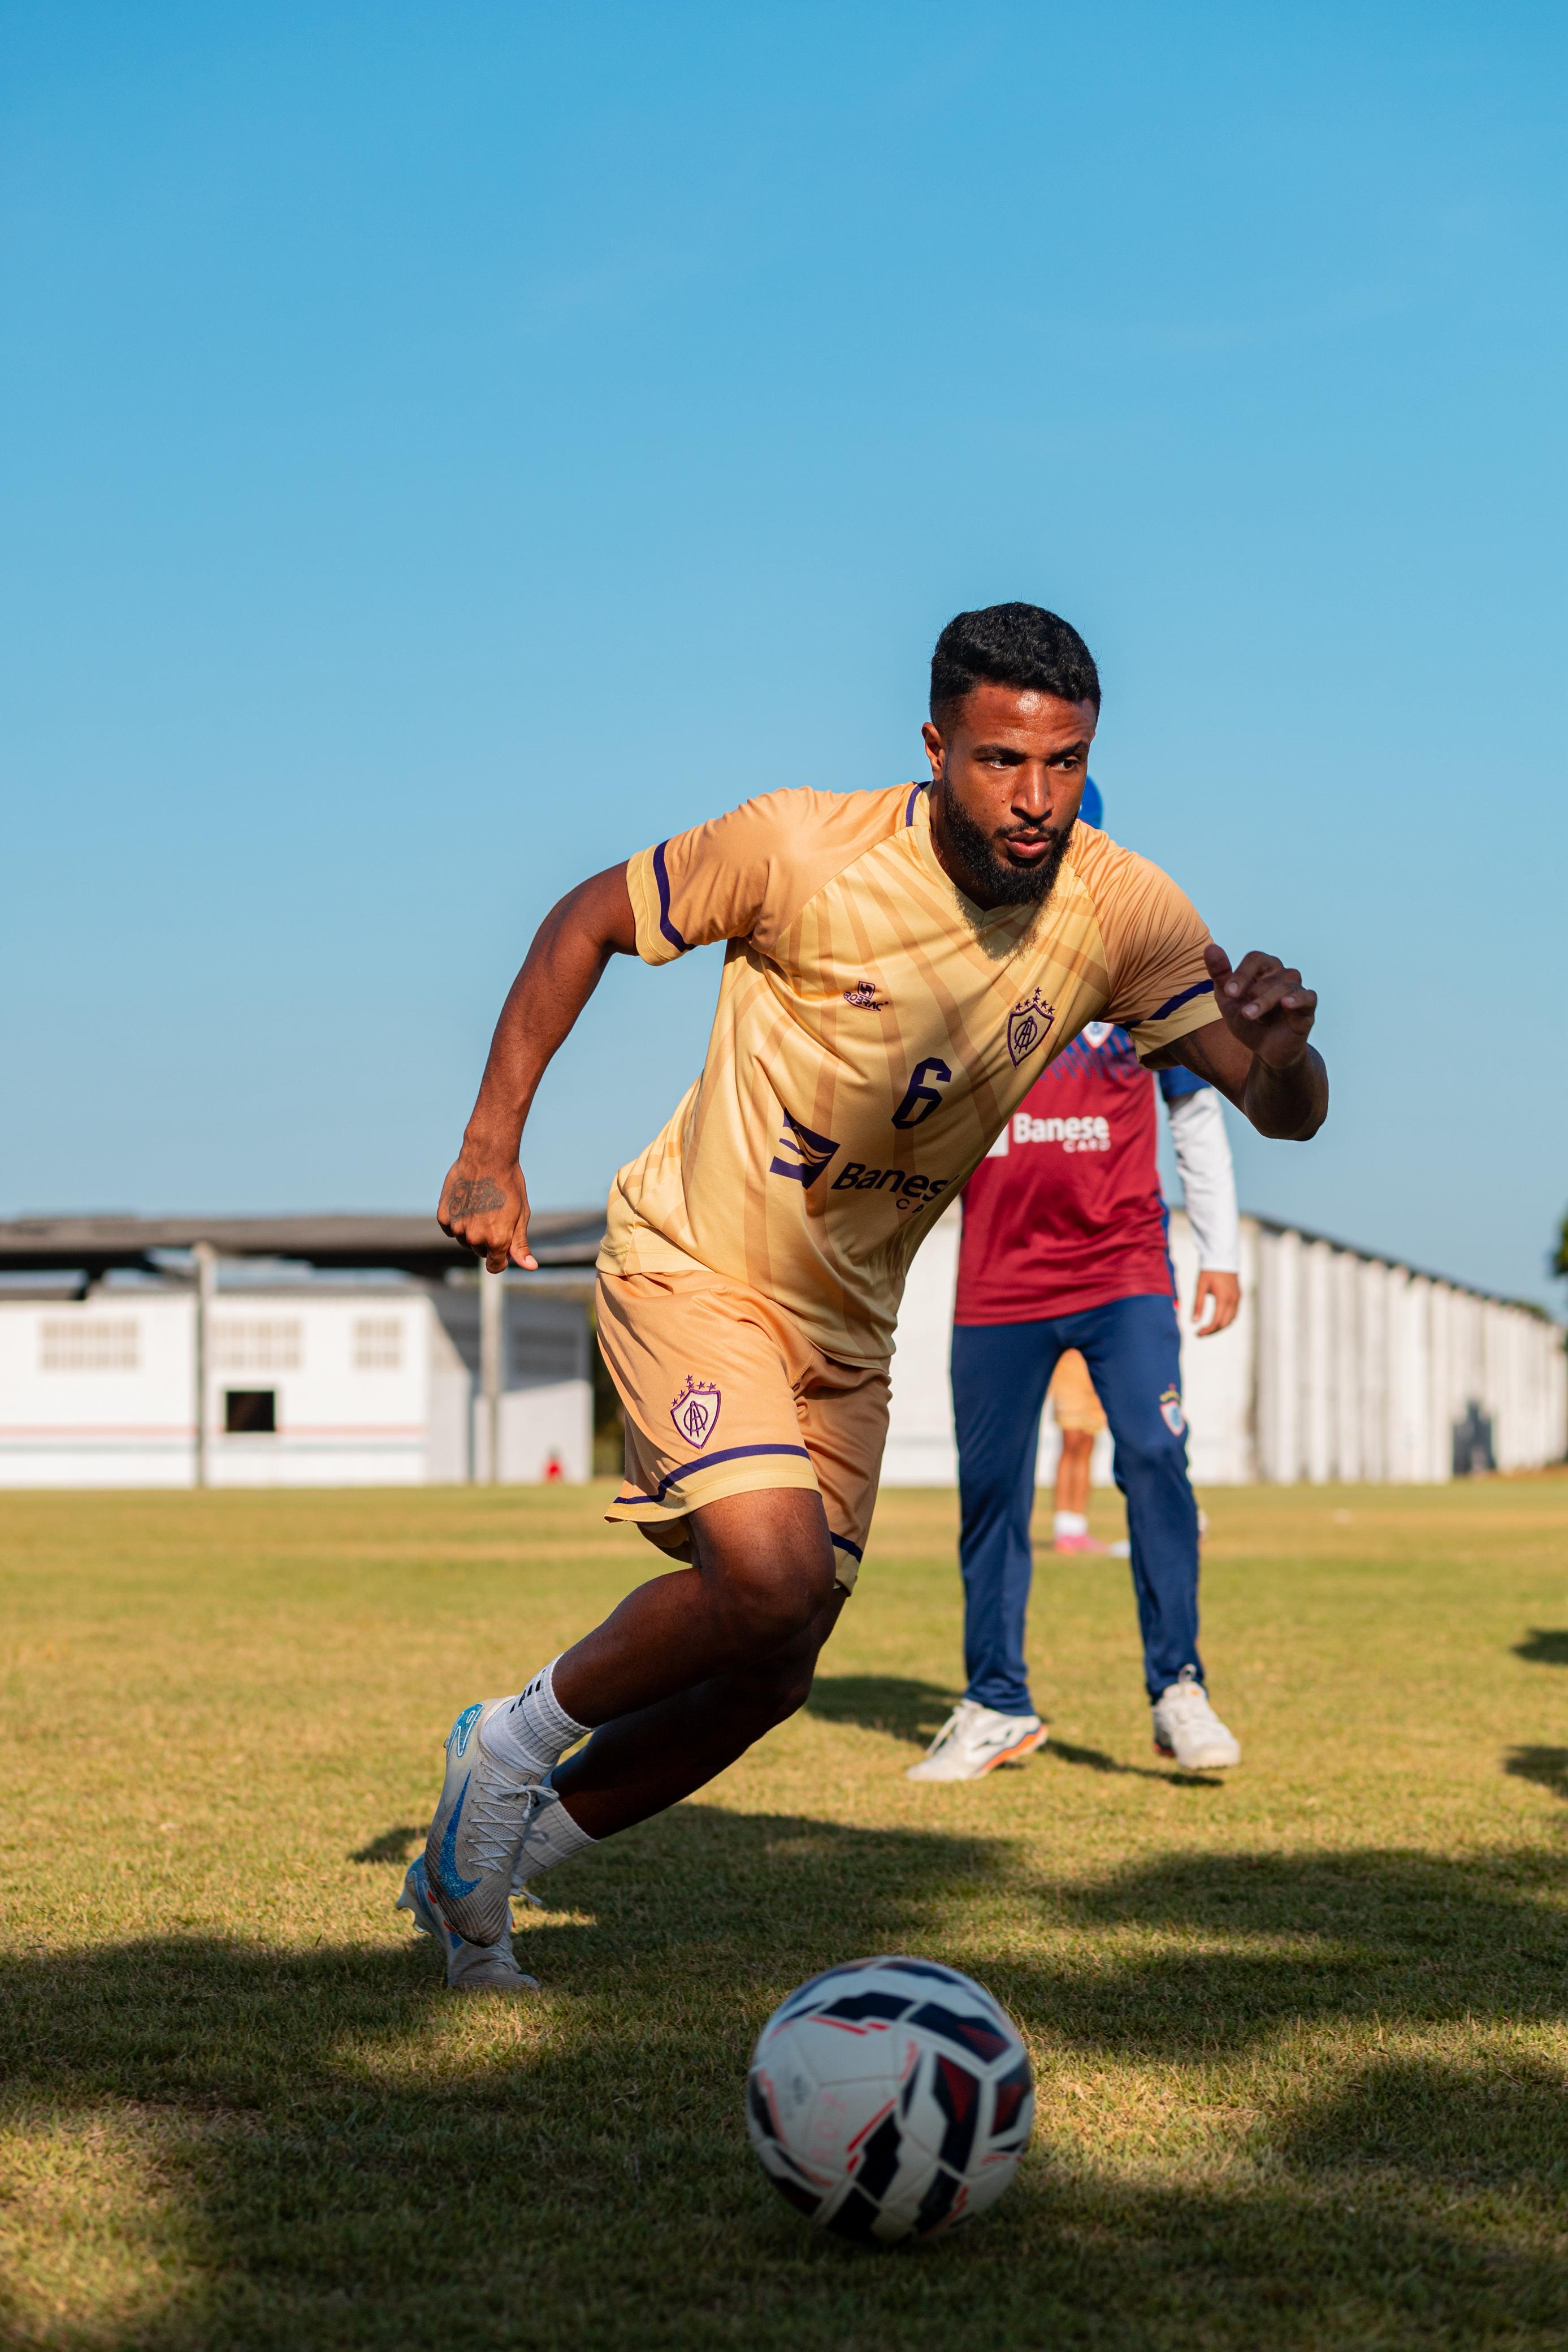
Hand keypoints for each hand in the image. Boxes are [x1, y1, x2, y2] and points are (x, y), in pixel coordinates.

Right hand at [438, 1153, 536, 1272]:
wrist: (487, 1157)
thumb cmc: (509, 1185)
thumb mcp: (521, 1215)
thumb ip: (520, 1244)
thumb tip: (530, 1267)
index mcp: (496, 1240)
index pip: (494, 1266)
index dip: (501, 1258)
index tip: (503, 1246)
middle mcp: (474, 1237)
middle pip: (480, 1250)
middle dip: (487, 1239)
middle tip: (494, 1214)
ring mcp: (456, 1227)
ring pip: (464, 1239)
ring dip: (471, 1230)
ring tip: (481, 1206)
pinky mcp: (443, 1216)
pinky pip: (450, 1228)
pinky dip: (457, 1220)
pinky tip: (466, 1203)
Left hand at [1192, 1270, 1240, 1336]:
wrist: (1222, 1257)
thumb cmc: (1209, 1271)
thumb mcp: (1200, 1286)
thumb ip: (1197, 1304)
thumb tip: (1193, 1322)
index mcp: (1223, 1298)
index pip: (1216, 1322)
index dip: (1207, 1330)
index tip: (1197, 1334)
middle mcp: (1233, 1300)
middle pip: (1225, 1324)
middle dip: (1213, 1331)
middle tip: (1200, 1333)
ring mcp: (1238, 1298)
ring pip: (1231, 1320)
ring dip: (1220, 1326)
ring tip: (1207, 1328)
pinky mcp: (1238, 1296)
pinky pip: (1234, 1313)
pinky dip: (1226, 1319)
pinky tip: (1216, 1319)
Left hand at [1204, 942, 1315, 1071]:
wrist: (1264, 1049)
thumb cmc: (1248, 1020)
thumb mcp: (1228, 999)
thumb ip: (1220, 974)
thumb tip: (1210, 947)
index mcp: (1264, 969)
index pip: (1256, 958)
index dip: (1242, 973)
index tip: (1229, 992)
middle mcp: (1282, 975)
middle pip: (1272, 968)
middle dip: (1252, 989)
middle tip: (1242, 1011)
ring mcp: (1296, 990)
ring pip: (1285, 985)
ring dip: (1265, 1000)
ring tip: (1250, 1015)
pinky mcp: (1308, 1008)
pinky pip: (1308, 997)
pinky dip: (1298, 998)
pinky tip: (1286, 1004)